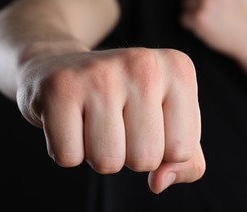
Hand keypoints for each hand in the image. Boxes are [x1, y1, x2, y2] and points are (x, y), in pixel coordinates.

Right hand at [16, 47, 204, 192]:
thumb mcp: (168, 123)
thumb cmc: (123, 100)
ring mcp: (100, 72)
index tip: (145, 121)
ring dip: (98, 154)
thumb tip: (159, 182)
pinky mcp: (60, 86)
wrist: (63, 67)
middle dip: (128, 154)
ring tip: (93, 120)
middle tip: (115, 121)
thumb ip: (186, 162)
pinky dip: (68, 149)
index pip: (182, 151)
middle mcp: (143, 64)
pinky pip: (69, 157)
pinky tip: (70, 119)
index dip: (161, 149)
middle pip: (146, 158)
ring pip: (107, 162)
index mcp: (178, 69)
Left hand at [181, 0, 246, 58]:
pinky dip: (191, 25)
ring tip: (211, 20)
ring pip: (185, 4)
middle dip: (197, 2)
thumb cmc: (244, 14)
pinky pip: (183, 18)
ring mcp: (206, 0)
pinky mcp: (198, 16)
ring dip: (193, 13)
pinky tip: (206, 28)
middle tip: (213, 13)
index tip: (211, 0)